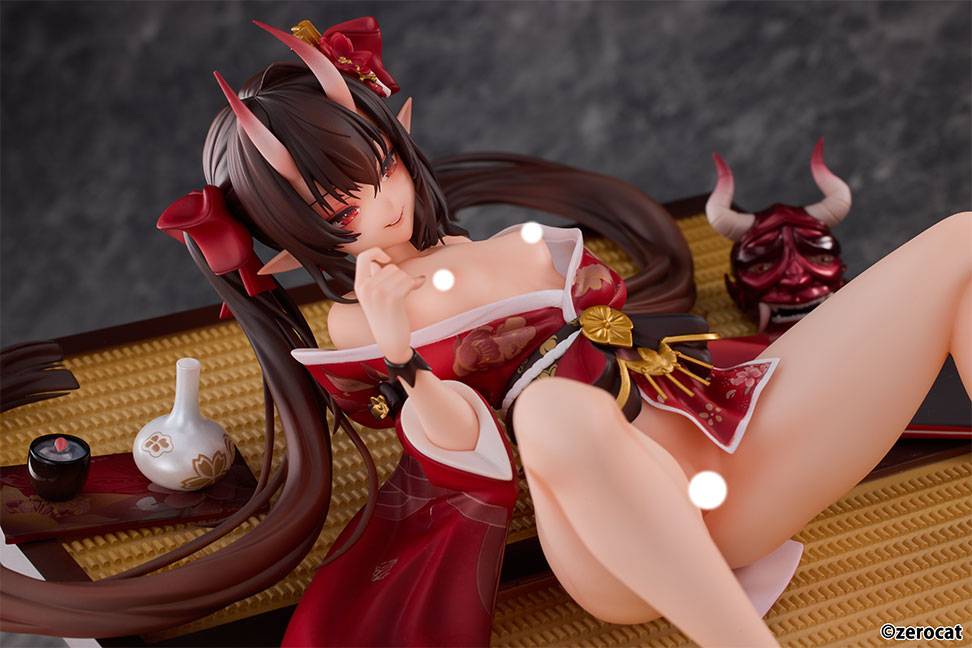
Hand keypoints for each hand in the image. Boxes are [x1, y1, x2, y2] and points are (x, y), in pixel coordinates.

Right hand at [353, 248, 424, 362]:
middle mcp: (366, 288)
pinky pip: (408, 281)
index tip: (387, 259)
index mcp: (359, 285)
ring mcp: (378, 293)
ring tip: (404, 296)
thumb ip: (375, 279)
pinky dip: (416, 283)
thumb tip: (381, 263)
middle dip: (400, 276)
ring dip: (407, 282)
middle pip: (390, 267)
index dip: (376, 252)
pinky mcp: (392, 299)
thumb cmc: (385, 319)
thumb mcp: (373, 298)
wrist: (391, 341)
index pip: (363, 256)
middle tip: (400, 291)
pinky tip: (418, 285)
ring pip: (401, 274)